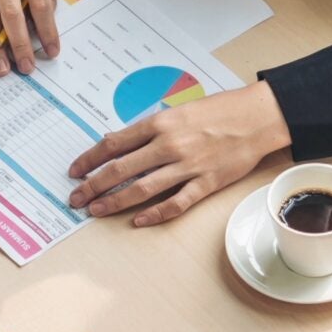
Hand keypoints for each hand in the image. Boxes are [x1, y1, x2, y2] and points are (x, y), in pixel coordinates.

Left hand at [67, 83, 290, 226]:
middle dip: (93, 185)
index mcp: (159, 123)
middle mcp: (169, 145)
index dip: (89, 159)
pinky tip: (138, 221)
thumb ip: (150, 127)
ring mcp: (187, 166)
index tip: (75, 170)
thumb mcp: (178, 110)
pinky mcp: (206, 183)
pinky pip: (176, 203)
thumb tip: (120, 141)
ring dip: (115, 202)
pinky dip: (155, 214)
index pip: (114, 143)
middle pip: (120, 169)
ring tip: (96, 210)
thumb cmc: (219, 110)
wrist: (256, 118)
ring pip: (142, 188)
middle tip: (76, 198)